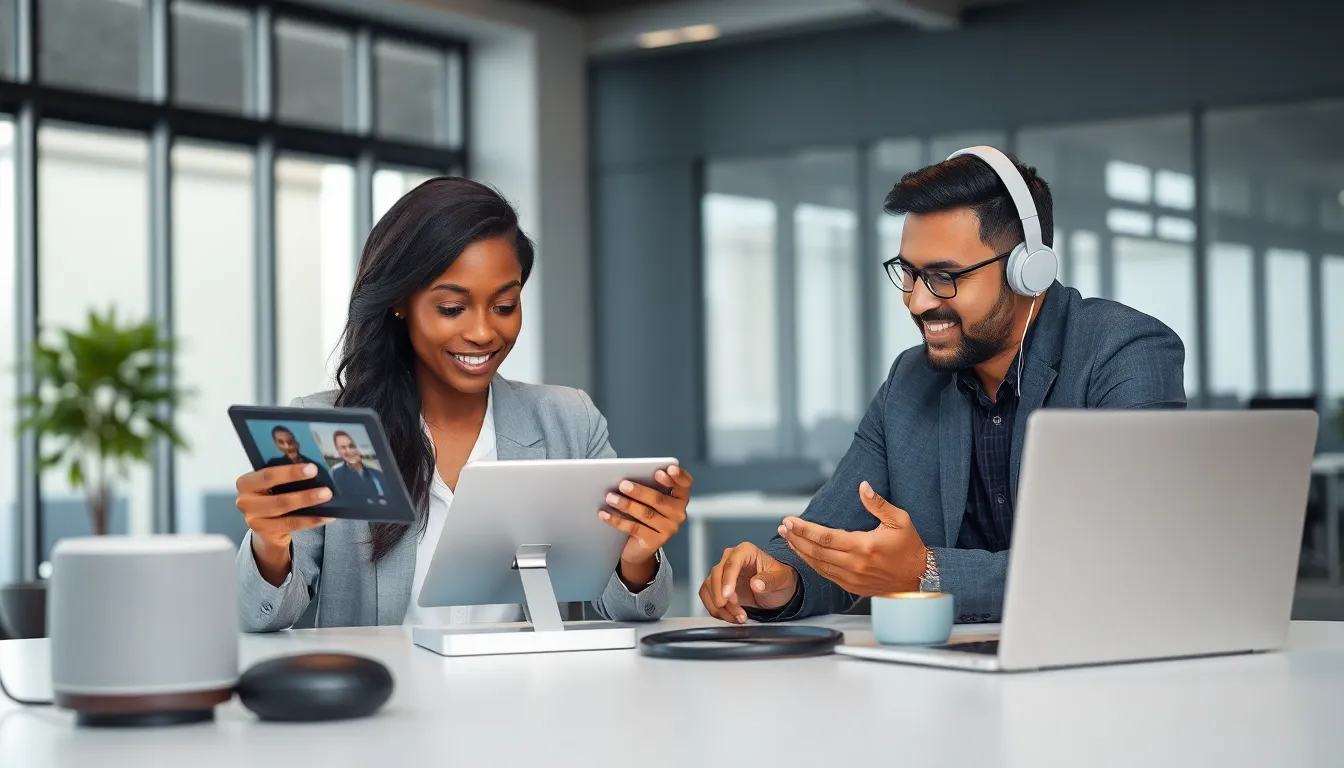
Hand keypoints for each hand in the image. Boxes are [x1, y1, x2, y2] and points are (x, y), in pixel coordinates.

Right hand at [235, 463, 335, 585]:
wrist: (265, 526)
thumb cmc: (273, 496)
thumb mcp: (272, 485)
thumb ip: (285, 477)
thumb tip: (313, 469)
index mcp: (246, 482)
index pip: (267, 475)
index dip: (290, 472)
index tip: (313, 469)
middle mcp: (245, 501)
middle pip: (277, 498)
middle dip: (303, 494)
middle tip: (326, 490)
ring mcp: (253, 519)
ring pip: (284, 512)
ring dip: (308, 505)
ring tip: (326, 499)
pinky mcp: (264, 532)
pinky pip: (290, 525)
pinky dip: (311, 520)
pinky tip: (326, 516)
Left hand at [597, 465, 692, 587]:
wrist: (638, 545)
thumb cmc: (642, 512)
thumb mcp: (647, 498)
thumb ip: (646, 485)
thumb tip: (626, 477)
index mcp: (680, 497)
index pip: (684, 484)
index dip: (676, 477)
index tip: (661, 471)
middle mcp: (678, 513)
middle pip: (659, 500)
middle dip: (640, 491)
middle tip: (622, 484)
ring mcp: (668, 529)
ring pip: (646, 514)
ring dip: (626, 504)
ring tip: (610, 497)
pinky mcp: (654, 541)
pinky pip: (634, 528)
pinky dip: (617, 520)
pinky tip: (604, 514)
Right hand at [698, 542, 798, 623]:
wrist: (776, 590)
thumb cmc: (779, 579)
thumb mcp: (781, 579)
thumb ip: (769, 581)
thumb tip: (756, 584)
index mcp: (745, 551)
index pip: (732, 563)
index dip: (728, 580)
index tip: (728, 597)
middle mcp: (730, 559)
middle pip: (716, 575)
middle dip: (723, 597)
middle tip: (736, 612)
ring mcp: (722, 573)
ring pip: (709, 587)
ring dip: (720, 607)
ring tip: (738, 617)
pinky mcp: (717, 586)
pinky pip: (707, 596)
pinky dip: (716, 610)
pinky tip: (730, 617)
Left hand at [778, 481, 925, 596]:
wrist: (919, 577)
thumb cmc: (910, 547)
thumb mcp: (900, 520)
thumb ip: (878, 504)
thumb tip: (863, 486)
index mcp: (864, 547)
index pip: (825, 537)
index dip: (805, 529)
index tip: (790, 520)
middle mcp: (855, 565)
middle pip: (816, 552)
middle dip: (796, 538)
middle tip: (783, 528)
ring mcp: (852, 578)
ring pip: (818, 565)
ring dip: (800, 552)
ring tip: (787, 539)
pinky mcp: (852, 587)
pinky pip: (826, 575)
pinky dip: (811, 564)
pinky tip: (803, 554)